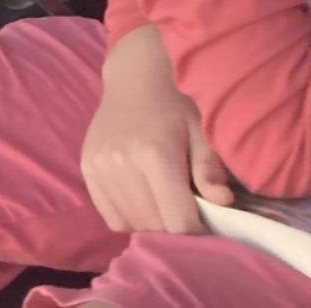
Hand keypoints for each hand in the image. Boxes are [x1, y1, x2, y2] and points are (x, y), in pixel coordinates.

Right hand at [81, 26, 234, 233]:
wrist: (136, 79)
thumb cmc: (178, 104)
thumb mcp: (203, 131)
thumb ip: (210, 168)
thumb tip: (223, 202)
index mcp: (154, 154)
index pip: (178, 221)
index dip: (198, 231)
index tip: (207, 221)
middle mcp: (121, 163)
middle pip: (154, 226)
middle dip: (176, 227)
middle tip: (188, 209)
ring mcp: (99, 167)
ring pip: (131, 224)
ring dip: (152, 223)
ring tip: (165, 201)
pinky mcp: (87, 168)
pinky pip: (111, 215)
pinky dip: (130, 217)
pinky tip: (143, 199)